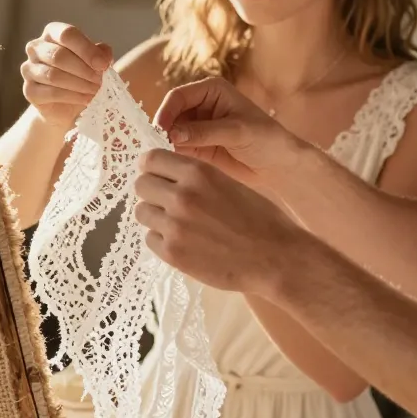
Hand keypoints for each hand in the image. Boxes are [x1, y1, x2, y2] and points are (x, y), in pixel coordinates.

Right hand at [21, 22, 112, 128]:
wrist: (67, 105)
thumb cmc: (82, 74)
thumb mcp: (96, 61)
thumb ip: (102, 53)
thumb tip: (103, 56)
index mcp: (52, 33)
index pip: (67, 34)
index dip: (87, 49)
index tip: (104, 65)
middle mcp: (36, 47)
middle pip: (59, 55)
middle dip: (84, 70)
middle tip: (101, 81)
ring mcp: (29, 69)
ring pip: (54, 75)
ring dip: (80, 84)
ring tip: (96, 90)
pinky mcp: (29, 90)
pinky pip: (51, 92)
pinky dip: (73, 97)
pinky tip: (86, 99)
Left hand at [133, 149, 303, 292]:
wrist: (275, 258)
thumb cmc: (259, 219)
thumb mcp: (227, 182)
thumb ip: (196, 177)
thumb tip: (166, 174)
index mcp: (197, 173)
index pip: (151, 159)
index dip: (152, 166)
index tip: (156, 174)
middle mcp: (181, 196)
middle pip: (141, 184)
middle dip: (152, 191)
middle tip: (166, 201)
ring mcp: (174, 226)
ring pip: (142, 212)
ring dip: (155, 216)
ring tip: (178, 223)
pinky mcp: (173, 253)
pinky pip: (150, 238)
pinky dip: (162, 240)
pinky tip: (184, 242)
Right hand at [153, 76, 307, 188]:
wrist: (279, 165)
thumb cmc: (266, 139)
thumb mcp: (236, 132)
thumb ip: (204, 132)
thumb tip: (172, 133)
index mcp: (212, 90)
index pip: (179, 96)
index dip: (166, 111)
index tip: (159, 130)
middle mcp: (202, 105)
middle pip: (171, 113)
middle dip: (164, 128)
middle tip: (157, 147)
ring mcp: (199, 126)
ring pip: (172, 131)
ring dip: (165, 142)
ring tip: (161, 157)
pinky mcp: (198, 146)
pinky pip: (178, 146)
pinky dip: (172, 153)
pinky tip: (169, 162)